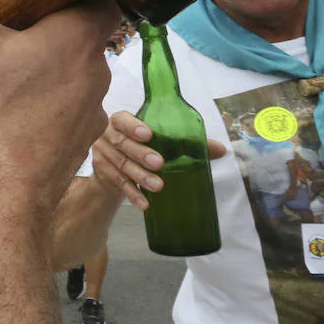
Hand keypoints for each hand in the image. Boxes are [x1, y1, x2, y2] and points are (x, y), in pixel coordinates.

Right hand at [0, 0, 118, 231]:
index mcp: (77, 36)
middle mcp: (95, 72)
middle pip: (85, 28)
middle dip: (53, 17)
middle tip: (12, 6)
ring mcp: (89, 114)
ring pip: (73, 71)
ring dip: (46, 61)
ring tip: (4, 55)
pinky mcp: (74, 145)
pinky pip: (63, 108)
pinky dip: (41, 99)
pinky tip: (6, 103)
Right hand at [89, 111, 226, 210]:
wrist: (114, 168)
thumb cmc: (142, 147)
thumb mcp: (160, 141)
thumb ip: (186, 142)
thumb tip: (220, 150)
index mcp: (121, 121)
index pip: (123, 120)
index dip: (134, 126)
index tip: (149, 134)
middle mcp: (108, 136)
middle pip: (122, 144)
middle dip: (141, 154)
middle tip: (159, 163)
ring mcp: (103, 155)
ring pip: (122, 166)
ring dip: (140, 177)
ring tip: (157, 186)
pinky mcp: (103, 174)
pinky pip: (119, 184)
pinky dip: (133, 194)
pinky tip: (144, 203)